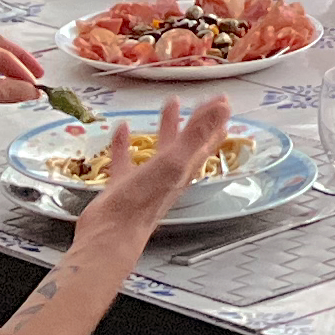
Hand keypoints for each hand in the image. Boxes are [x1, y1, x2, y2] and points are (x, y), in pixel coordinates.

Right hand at [79, 95, 233, 253]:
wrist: (111, 234)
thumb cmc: (144, 201)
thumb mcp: (175, 160)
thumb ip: (198, 132)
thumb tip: (224, 107)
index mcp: (186, 168)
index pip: (207, 139)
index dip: (215, 120)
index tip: (222, 100)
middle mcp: (171, 174)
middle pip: (189, 144)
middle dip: (197, 123)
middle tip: (203, 104)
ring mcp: (147, 181)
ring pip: (161, 150)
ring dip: (166, 128)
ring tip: (168, 106)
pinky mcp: (122, 186)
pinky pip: (126, 160)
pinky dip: (125, 144)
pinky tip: (121, 129)